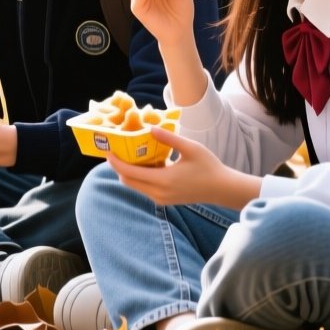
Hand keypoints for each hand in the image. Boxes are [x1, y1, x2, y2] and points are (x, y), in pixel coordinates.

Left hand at [106, 127, 260, 208]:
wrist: (222, 189)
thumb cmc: (209, 167)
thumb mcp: (190, 148)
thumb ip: (169, 139)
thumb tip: (150, 128)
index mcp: (164, 180)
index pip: (129, 173)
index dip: (115, 162)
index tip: (108, 151)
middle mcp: (159, 193)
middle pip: (127, 181)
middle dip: (119, 166)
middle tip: (117, 150)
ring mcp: (161, 199)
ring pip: (135, 186)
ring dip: (129, 172)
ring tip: (130, 154)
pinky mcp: (164, 201)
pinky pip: (144, 189)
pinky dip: (139, 177)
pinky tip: (145, 163)